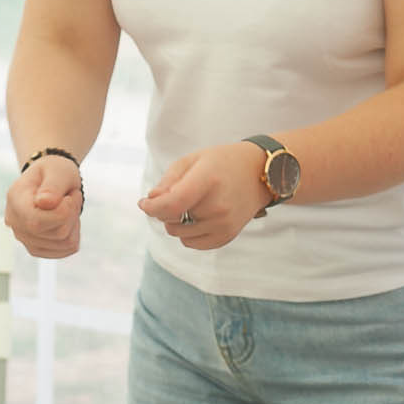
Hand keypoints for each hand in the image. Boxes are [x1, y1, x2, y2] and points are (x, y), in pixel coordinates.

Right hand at [4, 154, 83, 258]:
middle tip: (69, 197)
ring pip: (65, 243)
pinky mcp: (36, 249)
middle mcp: (15, 223)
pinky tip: (66, 220)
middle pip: (57, 233)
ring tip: (67, 206)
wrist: (48, 180)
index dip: (64, 211)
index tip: (68, 195)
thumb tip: (44, 203)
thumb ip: (52, 186)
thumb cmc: (53, 172)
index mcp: (15, 200)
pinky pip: (66, 250)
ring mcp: (24, 239)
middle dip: (72, 214)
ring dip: (74, 223)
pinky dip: (74, 234)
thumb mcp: (57, 171)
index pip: (38, 222)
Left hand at [138, 142, 271, 250]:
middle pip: (172, 220)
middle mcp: (218, 206)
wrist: (259, 173)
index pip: (172, 205)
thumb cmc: (221, 163)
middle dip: (164, 210)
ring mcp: (224, 224)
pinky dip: (188, 233)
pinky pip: (192, 243)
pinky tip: (198, 217)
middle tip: (175, 195)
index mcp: (208, 181)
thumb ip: (168, 180)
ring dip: (176, 222)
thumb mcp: (193, 160)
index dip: (152, 208)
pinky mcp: (227, 236)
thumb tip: (151, 201)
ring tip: (192, 204)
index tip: (144, 204)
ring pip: (179, 234)